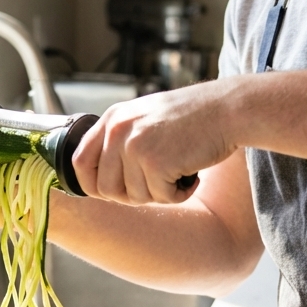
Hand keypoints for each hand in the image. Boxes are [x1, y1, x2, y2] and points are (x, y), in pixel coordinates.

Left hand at [72, 80, 237, 204]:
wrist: (226, 109)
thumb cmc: (192, 118)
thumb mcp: (145, 118)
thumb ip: (120, 142)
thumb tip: (102, 183)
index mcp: (112, 119)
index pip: (80, 163)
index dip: (94, 185)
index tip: (116, 191)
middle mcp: (118, 130)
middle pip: (106, 189)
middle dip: (132, 195)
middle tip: (158, 183)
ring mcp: (135, 145)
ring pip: (135, 197)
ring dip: (161, 193)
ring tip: (179, 171)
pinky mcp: (156, 161)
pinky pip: (161, 197)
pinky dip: (179, 193)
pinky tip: (191, 174)